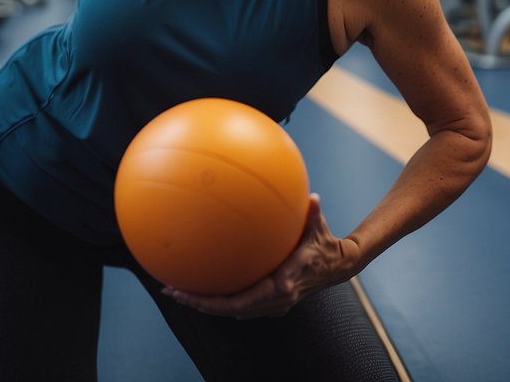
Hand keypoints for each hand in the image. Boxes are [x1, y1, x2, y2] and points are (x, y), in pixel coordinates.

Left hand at [162, 193, 357, 318]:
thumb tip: (314, 198)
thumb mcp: (319, 227)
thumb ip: (313, 214)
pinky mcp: (270, 304)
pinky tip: (199, 285)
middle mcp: (277, 300)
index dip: (219, 301)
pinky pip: (238, 305)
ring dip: (203, 304)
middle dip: (200, 304)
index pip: (246, 300)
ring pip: (231, 312)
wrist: (337, 266)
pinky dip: (217, 299)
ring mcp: (273, 306)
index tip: (198, 294)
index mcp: (284, 283)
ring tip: (176, 290)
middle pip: (230, 311)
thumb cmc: (323, 242)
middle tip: (172, 290)